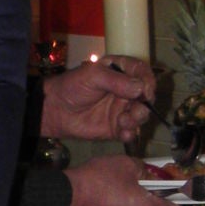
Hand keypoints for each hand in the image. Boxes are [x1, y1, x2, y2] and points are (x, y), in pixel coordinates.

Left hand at [40, 56, 157, 144]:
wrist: (55, 110)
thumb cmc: (72, 86)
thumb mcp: (92, 76)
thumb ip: (116, 81)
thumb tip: (140, 88)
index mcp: (121, 72)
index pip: (143, 73)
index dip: (148, 81)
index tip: (146, 91)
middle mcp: (126, 90)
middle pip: (146, 96)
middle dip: (145, 104)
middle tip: (135, 109)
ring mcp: (122, 109)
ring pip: (141, 114)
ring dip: (138, 118)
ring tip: (124, 121)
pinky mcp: (117, 127)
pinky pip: (131, 132)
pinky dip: (131, 134)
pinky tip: (123, 134)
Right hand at [64, 153, 181, 205]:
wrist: (65, 199)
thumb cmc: (99, 179)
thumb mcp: (126, 164)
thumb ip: (144, 170)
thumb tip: (148, 176)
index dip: (175, 199)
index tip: (168, 190)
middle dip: (156, 205)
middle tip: (143, 188)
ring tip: (123, 196)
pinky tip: (109, 204)